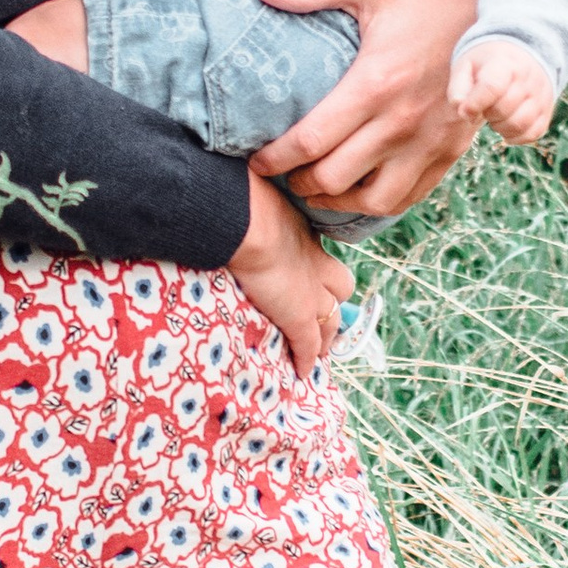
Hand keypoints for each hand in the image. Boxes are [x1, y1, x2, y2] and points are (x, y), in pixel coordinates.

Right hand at [228, 172, 350, 376]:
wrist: (247, 221)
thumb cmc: (243, 201)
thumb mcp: (256, 200)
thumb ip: (252, 206)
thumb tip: (227, 195)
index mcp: (304, 236)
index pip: (321, 257)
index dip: (321, 272)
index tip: (313, 280)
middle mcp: (315, 265)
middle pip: (340, 289)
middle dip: (334, 302)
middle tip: (325, 316)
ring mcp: (310, 292)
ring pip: (331, 321)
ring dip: (326, 336)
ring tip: (318, 351)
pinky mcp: (298, 316)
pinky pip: (309, 345)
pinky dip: (307, 360)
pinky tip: (302, 372)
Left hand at [250, 0, 486, 216]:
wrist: (498, 10)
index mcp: (375, 83)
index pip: (311, 140)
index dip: (276, 159)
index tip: (258, 161)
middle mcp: (401, 122)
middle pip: (334, 177)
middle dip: (299, 182)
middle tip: (283, 174)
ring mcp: (429, 143)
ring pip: (373, 200)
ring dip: (338, 201)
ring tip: (319, 187)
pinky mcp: (449, 152)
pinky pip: (409, 196)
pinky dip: (379, 203)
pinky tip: (360, 190)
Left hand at [449, 38, 556, 143]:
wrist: (519, 55)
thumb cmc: (485, 65)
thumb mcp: (466, 66)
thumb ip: (458, 87)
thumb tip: (461, 109)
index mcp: (504, 62)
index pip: (492, 87)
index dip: (475, 104)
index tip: (464, 111)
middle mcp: (528, 77)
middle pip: (503, 109)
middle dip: (486, 114)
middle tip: (483, 106)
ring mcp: (541, 95)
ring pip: (519, 125)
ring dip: (500, 127)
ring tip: (495, 115)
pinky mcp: (547, 111)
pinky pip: (532, 134)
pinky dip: (515, 136)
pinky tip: (506, 125)